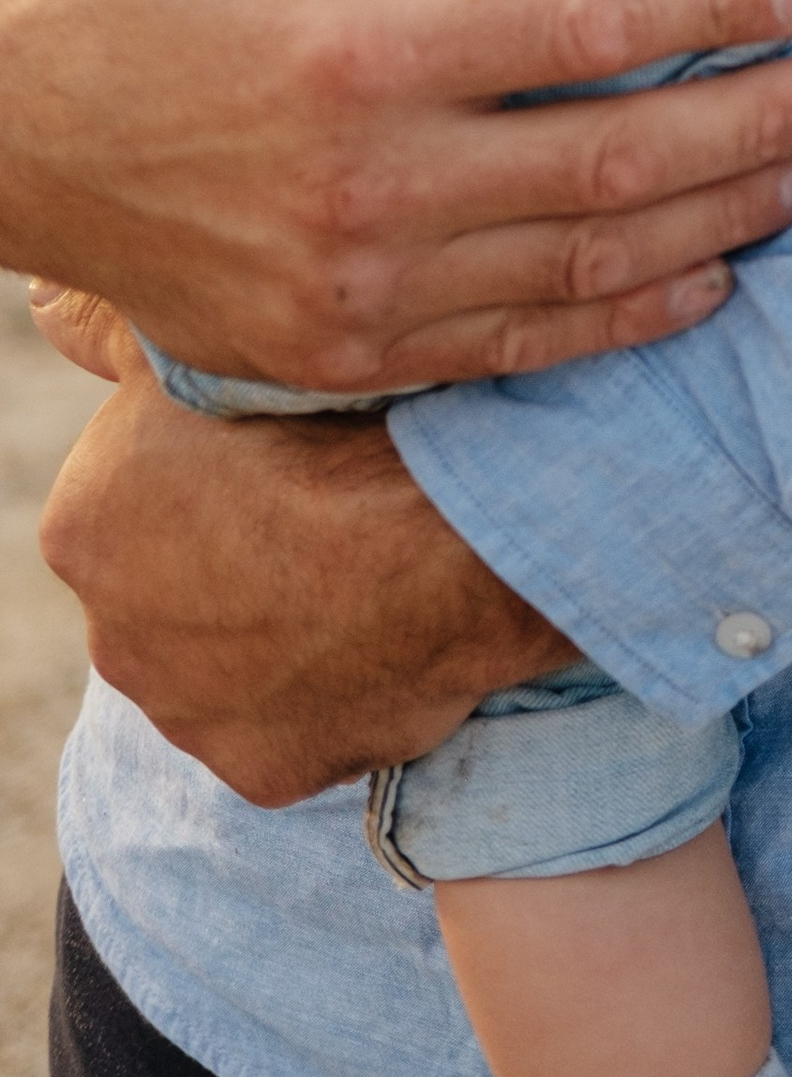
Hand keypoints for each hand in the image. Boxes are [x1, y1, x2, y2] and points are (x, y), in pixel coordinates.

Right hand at [0, 0, 791, 392]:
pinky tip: (714, 274)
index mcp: (364, 52)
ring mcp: (366, 287)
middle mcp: (376, 184)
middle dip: (758, 124)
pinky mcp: (352, 355)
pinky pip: (525, 347)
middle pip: (616, 161)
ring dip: (724, 219)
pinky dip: (632, 318)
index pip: (585, 27)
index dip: (714, 6)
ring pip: (590, 266)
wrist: (20, 149)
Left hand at [42, 379, 564, 803]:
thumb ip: (126, 339)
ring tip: (363, 569)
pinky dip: (331, 686)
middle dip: (235, 555)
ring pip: (230, 661)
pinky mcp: (262, 770)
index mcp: (84, 526)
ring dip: (279, 626)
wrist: (451, 539)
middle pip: (175, 583)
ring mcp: (187, 715)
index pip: (136, 490)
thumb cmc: (344, 428)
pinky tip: (383, 631)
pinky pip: (295, 721)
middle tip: (325, 508)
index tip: (281, 447)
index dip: (212, 464)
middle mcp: (112, 636)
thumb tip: (55, 306)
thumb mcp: (220, 350)